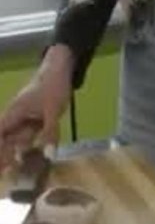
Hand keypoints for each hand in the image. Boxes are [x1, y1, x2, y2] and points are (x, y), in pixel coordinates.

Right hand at [0, 46, 72, 171]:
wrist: (59, 69)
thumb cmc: (52, 86)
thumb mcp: (53, 110)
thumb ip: (51, 132)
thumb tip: (49, 154)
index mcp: (13, 115)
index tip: (3, 166)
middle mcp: (14, 119)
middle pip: (4, 141)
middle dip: (4, 157)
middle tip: (6, 176)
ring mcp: (24, 119)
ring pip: (16, 140)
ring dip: (15, 155)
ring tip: (16, 173)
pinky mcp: (33, 120)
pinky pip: (28, 136)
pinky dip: (28, 147)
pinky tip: (32, 159)